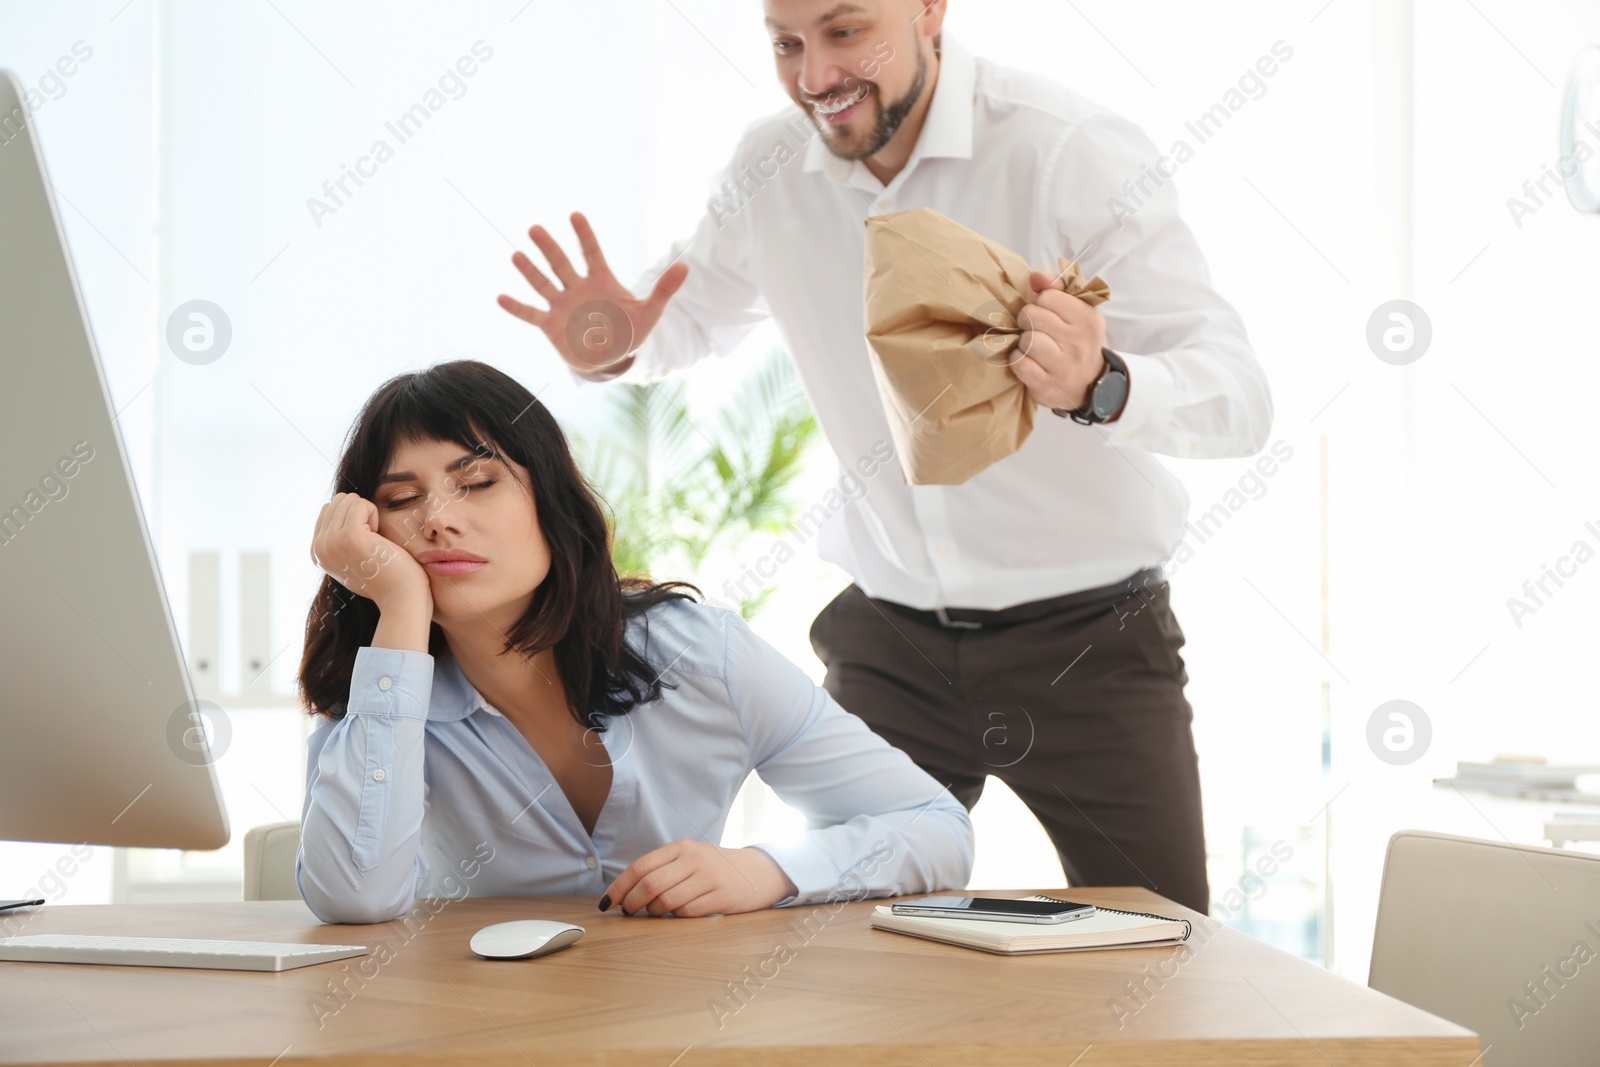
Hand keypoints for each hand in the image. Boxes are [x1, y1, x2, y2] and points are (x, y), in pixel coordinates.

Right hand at [309, 493, 430, 613]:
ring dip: (368, 513)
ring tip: (375, 540)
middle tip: (372, 539)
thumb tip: (335, 509)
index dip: (353, 517)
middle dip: (359, 512)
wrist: (401, 599)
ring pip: (348, 500)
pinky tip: (379, 536)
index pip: (328, 510)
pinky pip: (360, 503)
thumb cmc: (387, 577)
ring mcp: (331, 543)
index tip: (365, 542)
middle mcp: (319, 548)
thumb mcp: (354, 557)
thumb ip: (340, 539)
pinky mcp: (349, 537)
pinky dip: (374, 513)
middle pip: (337, 501)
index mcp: (317, 552)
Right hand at [497, 212, 689, 375]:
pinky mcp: (550, 325)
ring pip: (544, 284)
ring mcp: (562, 305)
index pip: (592, 253)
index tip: (575, 215)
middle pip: (561, 264)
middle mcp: (577, 288)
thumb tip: (687, 266)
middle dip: (549, 248)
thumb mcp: (650, 312)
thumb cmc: (629, 330)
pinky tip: (501, 298)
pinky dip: (517, 308)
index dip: (585, 236)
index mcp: (601, 281)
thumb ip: (664, 290)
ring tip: (516, 255)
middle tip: (535, 229)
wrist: (611, 357)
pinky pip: (531, 314)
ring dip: (530, 272)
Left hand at [599, 840, 797, 917]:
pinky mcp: (720, 897)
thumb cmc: (717, 868)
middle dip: (632, 903)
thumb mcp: (690, 858)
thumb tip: (626, 892)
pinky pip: (687, 913)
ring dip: (654, 913)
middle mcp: (693, 859)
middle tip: (628, 913)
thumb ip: (663, 868)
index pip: (640, 866)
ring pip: (666, 901)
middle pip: (650, 884)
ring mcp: (708, 878)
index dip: (619, 887)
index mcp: (681, 847)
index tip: (606, 903)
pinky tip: (678, 916)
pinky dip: (676, 918)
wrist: (760, 871)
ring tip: (655, 914)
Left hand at [1012, 269, 1110, 413]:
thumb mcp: (1077, 311)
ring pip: (1027, 340)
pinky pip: (1020, 364)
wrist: (1087, 383)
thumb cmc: (1076, 340)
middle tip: (1034, 329)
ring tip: (1031, 346)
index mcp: (1088, 319)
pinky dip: (1018, 360)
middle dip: (1027, 320)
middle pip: (1032, 316)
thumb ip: (1058, 288)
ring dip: (1023, 341)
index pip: (1048, 296)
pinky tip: (1026, 361)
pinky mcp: (1047, 386)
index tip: (1047, 313)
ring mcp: (1063, 366)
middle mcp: (1078, 342)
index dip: (1041, 303)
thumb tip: (1035, 276)